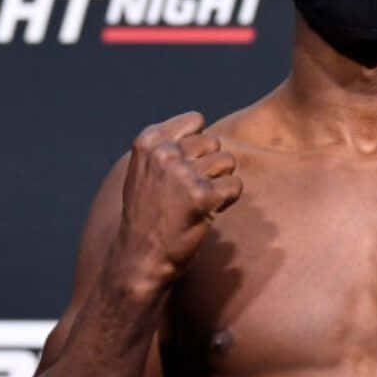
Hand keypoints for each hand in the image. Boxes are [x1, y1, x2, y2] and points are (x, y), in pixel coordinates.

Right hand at [111, 111, 241, 288]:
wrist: (140, 256)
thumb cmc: (148, 213)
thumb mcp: (145, 168)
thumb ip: (168, 144)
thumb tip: (201, 123)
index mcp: (148, 141)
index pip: (195, 120)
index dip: (198, 145)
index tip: (183, 167)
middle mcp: (164, 152)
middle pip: (214, 142)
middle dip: (210, 165)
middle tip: (191, 191)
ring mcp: (183, 174)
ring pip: (228, 162)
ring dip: (220, 182)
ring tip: (198, 201)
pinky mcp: (202, 196)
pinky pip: (235, 185)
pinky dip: (228, 200)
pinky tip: (209, 211)